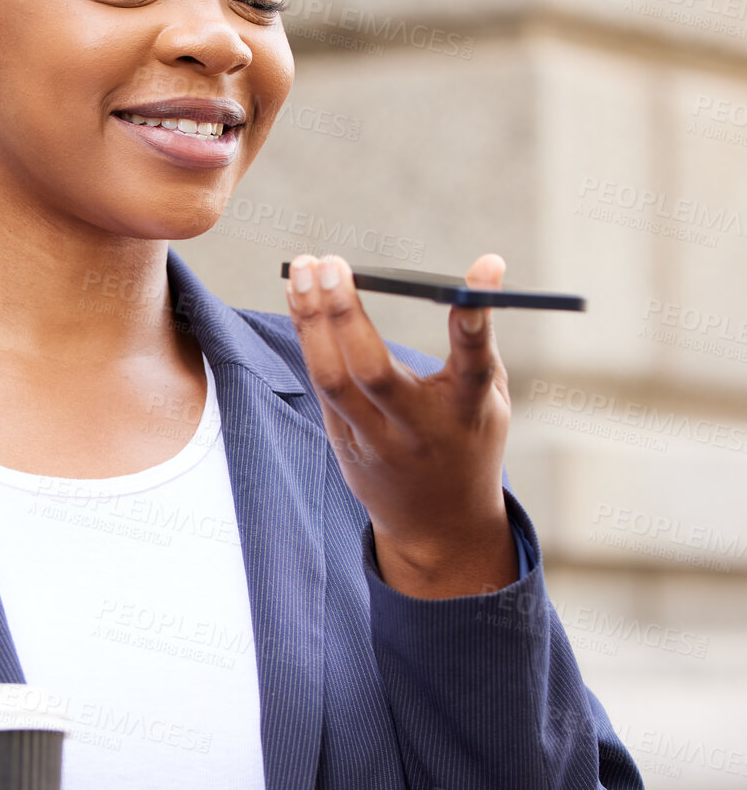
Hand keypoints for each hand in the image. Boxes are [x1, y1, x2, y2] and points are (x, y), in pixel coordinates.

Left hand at [284, 251, 518, 598]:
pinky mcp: (345, 444)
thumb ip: (477, 344)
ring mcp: (376, 441)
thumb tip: (480, 272)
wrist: (438, 526)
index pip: (475, 363)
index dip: (476, 319)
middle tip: (330, 262)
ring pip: (332, 379)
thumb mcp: (489, 400)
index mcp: (469, 413)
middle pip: (373, 371)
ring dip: (310, 321)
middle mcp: (418, 429)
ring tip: (301, 270)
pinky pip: (321, 385)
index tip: (483, 268)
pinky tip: (299, 300)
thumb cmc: (468, 440)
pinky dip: (309, 339)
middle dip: (346, 314)